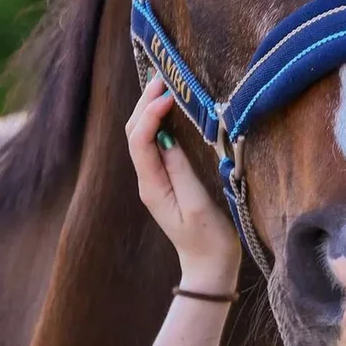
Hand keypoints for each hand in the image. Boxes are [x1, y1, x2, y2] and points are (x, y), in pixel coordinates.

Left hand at [126, 75, 240, 294]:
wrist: (210, 268)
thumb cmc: (210, 240)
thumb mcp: (199, 205)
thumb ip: (181, 171)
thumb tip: (167, 137)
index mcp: (152, 187)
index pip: (139, 140)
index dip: (150, 113)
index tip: (169, 95)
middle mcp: (148, 180)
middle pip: (135, 133)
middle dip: (145, 103)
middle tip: (163, 77)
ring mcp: (156, 179)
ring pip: (143, 136)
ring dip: (150, 108)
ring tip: (165, 84)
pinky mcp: (168, 179)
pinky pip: (156, 143)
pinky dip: (160, 121)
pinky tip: (172, 108)